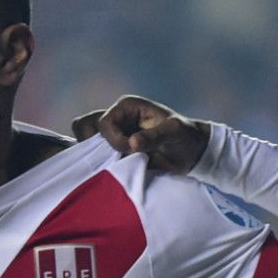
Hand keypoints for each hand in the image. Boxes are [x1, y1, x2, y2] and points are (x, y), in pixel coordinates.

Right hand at [70, 95, 208, 173]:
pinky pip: (96, 157)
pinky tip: (113, 170)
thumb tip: (132, 143)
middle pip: (85, 127)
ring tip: (114, 163)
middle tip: (113, 156)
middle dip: (94, 144)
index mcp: (127, 107)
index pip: (103, 123)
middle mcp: (116, 119)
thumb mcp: (175, 133)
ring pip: (87, 142)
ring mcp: (114, 135)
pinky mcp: (115, 151)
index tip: (132, 150)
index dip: (114, 139)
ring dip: (96, 156)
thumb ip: (154, 136)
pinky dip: (100, 165)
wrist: (192, 154)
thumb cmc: (186, 137)